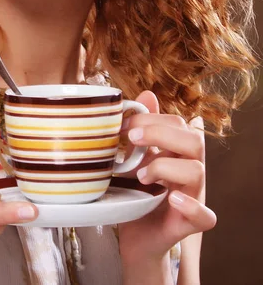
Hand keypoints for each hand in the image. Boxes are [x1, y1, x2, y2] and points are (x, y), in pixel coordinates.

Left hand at [118, 91, 216, 264]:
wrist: (135, 236)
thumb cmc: (136, 192)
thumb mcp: (134, 157)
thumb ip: (142, 129)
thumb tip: (147, 94)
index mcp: (176, 152)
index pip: (178, 123)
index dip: (152, 118)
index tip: (123, 124)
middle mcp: (188, 170)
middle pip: (194, 140)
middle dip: (161, 133)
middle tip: (132, 139)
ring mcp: (192, 195)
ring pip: (197, 171)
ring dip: (165, 167)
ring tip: (141, 175)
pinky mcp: (189, 223)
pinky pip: (206, 216)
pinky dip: (191, 205)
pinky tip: (170, 197)